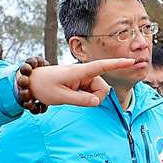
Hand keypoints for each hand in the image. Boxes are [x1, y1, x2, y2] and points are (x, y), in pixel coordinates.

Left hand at [24, 56, 138, 105]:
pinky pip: (91, 93)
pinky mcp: (80, 83)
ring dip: (89, 99)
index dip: (117, 64)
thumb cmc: (43, 87)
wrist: (31, 82)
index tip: (131, 60)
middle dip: (96, 98)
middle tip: (77, 101)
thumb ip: (80, 100)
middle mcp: (83, 73)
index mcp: (78, 71)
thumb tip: (97, 102)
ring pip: (97, 91)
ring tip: (71, 98)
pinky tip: (73, 96)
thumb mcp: (60, 97)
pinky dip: (86, 98)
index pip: (102, 66)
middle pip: (102, 87)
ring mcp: (82, 78)